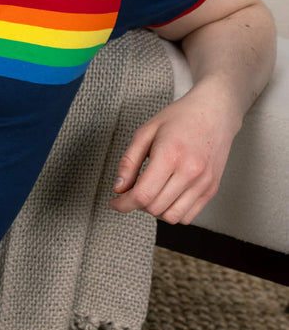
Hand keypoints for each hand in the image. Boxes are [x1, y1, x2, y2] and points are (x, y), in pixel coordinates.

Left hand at [109, 83, 238, 223]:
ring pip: (172, 217)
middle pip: (155, 208)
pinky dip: (173, 212)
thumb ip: (128, 162)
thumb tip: (119, 188)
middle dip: (137, 204)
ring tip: (151, 192)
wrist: (214, 112)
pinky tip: (167, 195)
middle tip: (132, 191)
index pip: (143, 195)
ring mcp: (203, 183)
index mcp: (170, 155)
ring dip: (155, 211)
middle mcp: (190, 172)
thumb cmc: (179, 118)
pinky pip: (188, 216)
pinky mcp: (212, 189)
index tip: (115, 203)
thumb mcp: (145, 132)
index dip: (123, 204)